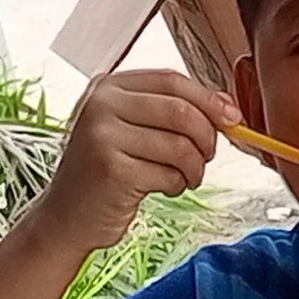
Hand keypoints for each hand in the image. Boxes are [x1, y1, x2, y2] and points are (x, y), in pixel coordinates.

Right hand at [32, 68, 234, 252]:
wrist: (67, 217)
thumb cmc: (106, 173)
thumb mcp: (133, 131)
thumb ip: (172, 112)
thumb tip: (226, 106)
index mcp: (108, 87)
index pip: (172, 81)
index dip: (209, 99)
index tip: (232, 118)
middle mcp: (101, 105)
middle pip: (180, 111)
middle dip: (206, 137)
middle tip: (206, 156)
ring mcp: (102, 136)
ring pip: (179, 145)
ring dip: (194, 168)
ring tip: (184, 177)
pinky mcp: (111, 169)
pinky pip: (168, 173)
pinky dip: (176, 185)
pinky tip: (163, 188)